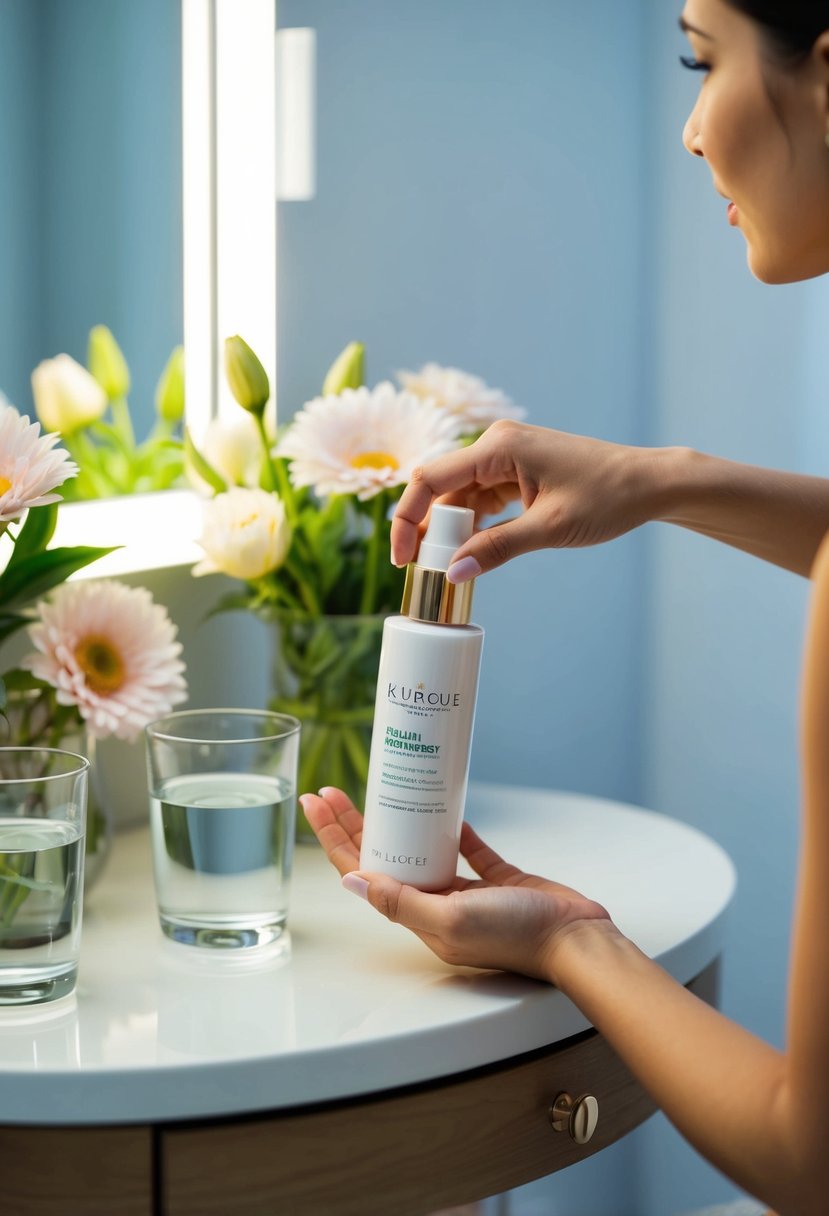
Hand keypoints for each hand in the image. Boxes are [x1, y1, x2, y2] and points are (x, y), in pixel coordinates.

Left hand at [299, 787, 610, 982]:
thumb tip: (351, 880)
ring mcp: (468, 892)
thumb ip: (400, 901)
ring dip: (397, 822)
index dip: (336, 839)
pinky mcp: (499, 879)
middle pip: (384, 858)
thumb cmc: (516, 934)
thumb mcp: (450, 919)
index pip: (364, 872)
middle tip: (331, 791)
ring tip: (378, 791)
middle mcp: (438, 905)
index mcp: (420, 917)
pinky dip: (454, 827)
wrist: (575, 938)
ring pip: (421, 850)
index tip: (316, 805)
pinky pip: (469, 849)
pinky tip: (445, 806)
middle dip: (354, 824)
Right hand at [390, 420, 664, 577]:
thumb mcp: (549, 529)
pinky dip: (474, 523)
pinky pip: (482, 497)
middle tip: (425, 571)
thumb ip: (496, 549)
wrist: (649, 484)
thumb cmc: (608, 497)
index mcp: (499, 446)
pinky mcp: (518, 470)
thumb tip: (452, 574)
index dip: (407, 518)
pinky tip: (472, 549)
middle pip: (441, 488)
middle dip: (428, 529)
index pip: (430, 478)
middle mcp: (497, 444)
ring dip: (452, 529)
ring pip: (460, 496)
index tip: (402, 557)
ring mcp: (507, 456)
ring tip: (448, 565)